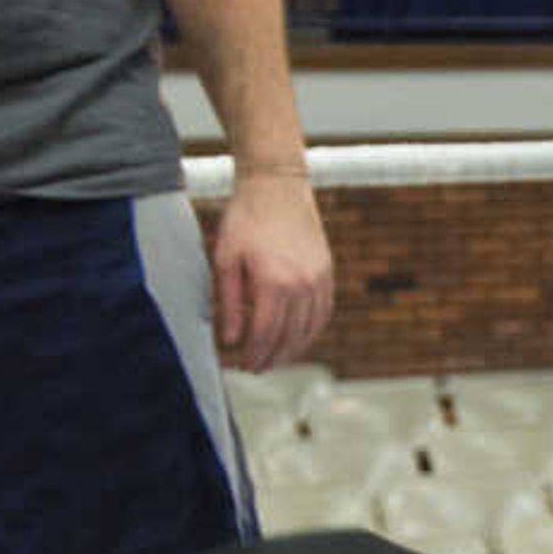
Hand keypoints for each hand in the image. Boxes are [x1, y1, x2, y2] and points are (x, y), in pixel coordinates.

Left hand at [212, 169, 333, 372]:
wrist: (277, 185)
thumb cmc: (245, 218)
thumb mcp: (225, 259)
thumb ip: (229, 303)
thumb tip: (231, 340)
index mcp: (274, 282)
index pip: (265, 336)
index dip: (252, 356)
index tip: (240, 365)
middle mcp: (302, 284)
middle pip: (289, 339)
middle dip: (270, 359)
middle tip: (254, 368)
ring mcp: (319, 279)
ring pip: (310, 330)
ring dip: (292, 350)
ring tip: (274, 357)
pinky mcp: (327, 271)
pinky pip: (323, 313)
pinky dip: (311, 330)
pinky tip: (297, 336)